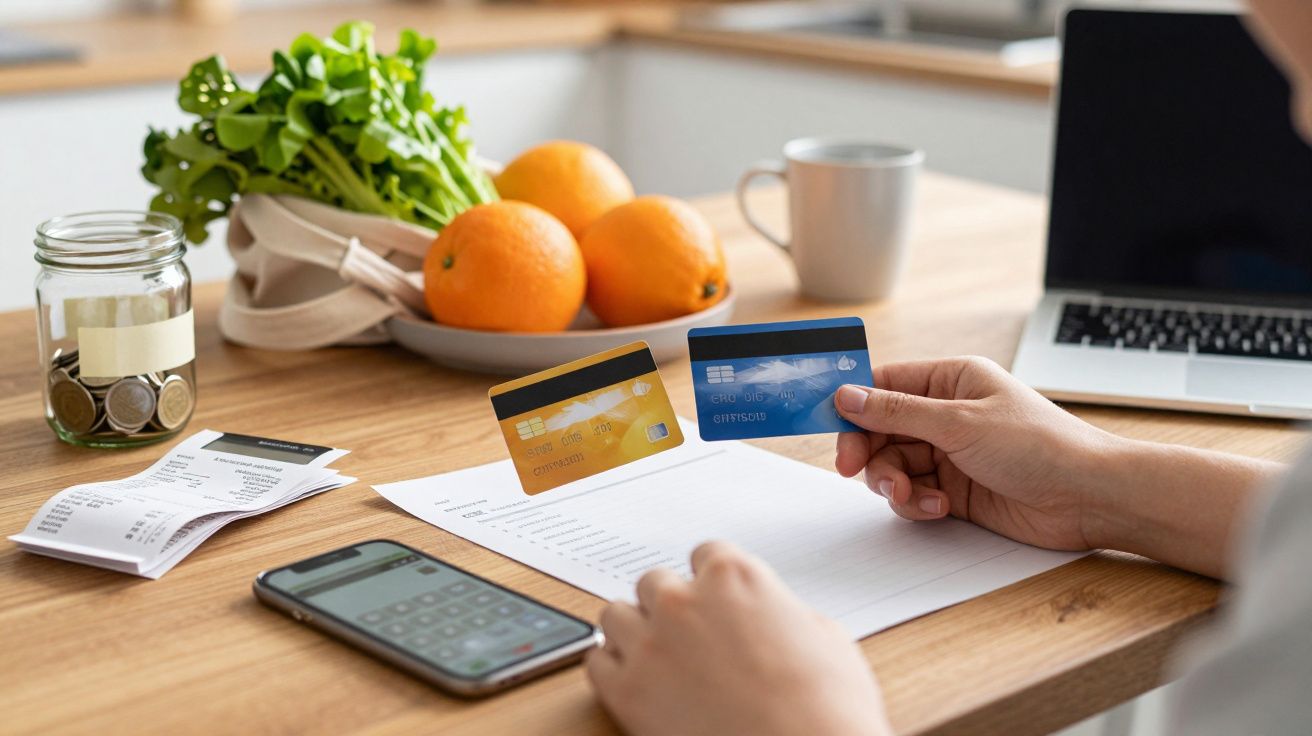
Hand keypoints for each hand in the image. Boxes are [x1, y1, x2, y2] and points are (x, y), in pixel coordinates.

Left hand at [587, 541, 891, 735]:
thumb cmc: (827, 709)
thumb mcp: (826, 638)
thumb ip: (784, 612)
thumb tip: (774, 618)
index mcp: (735, 577)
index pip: (705, 554)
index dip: (711, 581)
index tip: (714, 599)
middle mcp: (685, 601)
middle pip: (655, 582)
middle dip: (671, 606)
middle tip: (689, 635)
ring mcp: (650, 643)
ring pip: (616, 614)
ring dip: (635, 631)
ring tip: (657, 658)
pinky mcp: (626, 690)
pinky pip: (595, 661)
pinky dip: (613, 669)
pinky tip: (637, 683)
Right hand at [833, 357, 1120, 551]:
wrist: (1088, 498)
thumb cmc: (1040, 446)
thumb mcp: (959, 422)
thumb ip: (897, 412)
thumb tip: (847, 396)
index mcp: (950, 380)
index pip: (884, 383)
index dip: (853, 404)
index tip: (828, 423)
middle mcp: (947, 413)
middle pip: (879, 429)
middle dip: (869, 452)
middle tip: (855, 470)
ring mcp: (950, 452)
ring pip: (892, 464)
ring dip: (894, 482)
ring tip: (912, 495)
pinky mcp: (955, 489)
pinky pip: (913, 493)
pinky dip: (916, 502)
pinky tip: (939, 506)